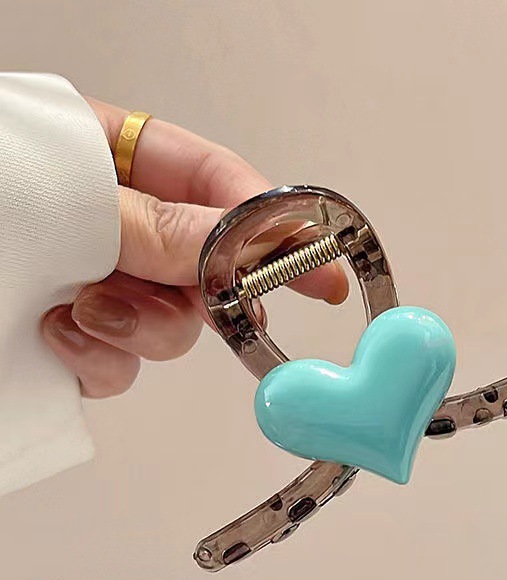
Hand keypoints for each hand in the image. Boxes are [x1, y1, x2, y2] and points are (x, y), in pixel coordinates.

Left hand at [41, 98, 348, 397]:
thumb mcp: (59, 190)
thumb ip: (152, 223)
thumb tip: (242, 243)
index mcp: (113, 157)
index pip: (219, 184)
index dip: (278, 226)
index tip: (323, 271)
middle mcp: (113, 222)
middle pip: (202, 268)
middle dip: (203, 296)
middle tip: (208, 304)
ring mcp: (94, 282)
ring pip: (166, 326)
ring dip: (140, 331)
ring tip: (83, 311)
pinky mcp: (70, 337)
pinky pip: (116, 366)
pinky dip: (98, 364)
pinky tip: (54, 336)